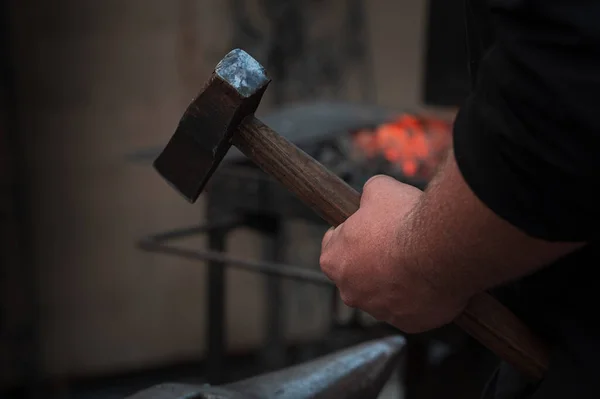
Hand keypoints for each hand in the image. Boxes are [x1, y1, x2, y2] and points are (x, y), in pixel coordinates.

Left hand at [319, 175, 466, 332]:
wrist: (443, 249)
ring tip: (419, 260)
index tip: (368, 226)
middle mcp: (350, 292)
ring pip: (384, 294)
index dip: (352, 231)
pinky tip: (432, 279)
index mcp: (333, 260)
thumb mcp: (379, 189)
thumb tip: (371, 197)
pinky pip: (411, 309)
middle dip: (372, 260)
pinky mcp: (409, 324)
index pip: (333, 244)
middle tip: (396, 243)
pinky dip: (420, 297)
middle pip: (357, 273)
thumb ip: (367, 196)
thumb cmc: (405, 219)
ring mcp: (379, 311)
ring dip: (396, 280)